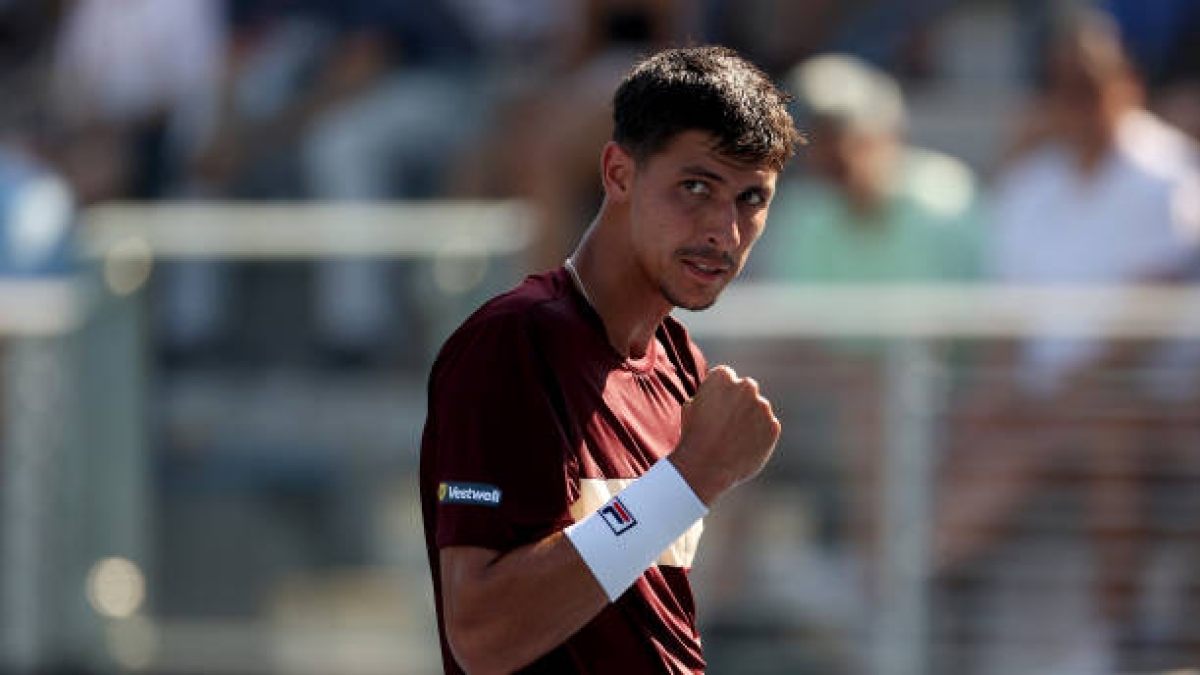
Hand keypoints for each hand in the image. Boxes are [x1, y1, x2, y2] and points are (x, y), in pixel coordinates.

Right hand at [670, 365, 780, 504]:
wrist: (705, 467)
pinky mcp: (773, 426)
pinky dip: (760, 436)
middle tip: (728, 424)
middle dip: (740, 402)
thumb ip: (707, 394)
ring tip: (733, 440)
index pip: (727, 378)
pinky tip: (743, 448)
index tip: (716, 409)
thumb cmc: (694, 436)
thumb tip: (716, 393)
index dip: (721, 395)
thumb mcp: (690, 407)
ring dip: (751, 420)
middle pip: (746, 390)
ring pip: (759, 410)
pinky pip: (768, 428)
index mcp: (723, 376)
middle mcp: (746, 386)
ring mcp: (762, 406)